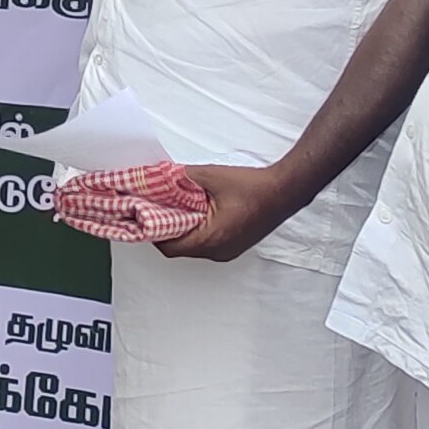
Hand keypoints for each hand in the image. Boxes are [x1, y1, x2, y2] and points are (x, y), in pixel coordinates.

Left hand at [145, 162, 296, 263]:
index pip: (169, 246)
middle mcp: (219, 251)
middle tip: (156, 208)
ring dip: (182, 229)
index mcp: (211, 238)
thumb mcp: (211, 177)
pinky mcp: (234, 246)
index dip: (152, 232)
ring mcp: (228, 251)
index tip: (143, 215)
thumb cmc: (254, 187)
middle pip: (180, 248)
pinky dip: (197, 229)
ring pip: (193, 246)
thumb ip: (183, 178)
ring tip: (175, 206)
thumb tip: (161, 177)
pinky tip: (196, 210)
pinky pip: (207, 243)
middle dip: (166, 228)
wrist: (285, 191)